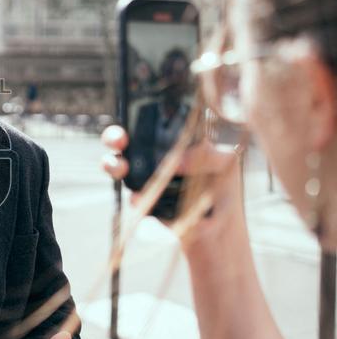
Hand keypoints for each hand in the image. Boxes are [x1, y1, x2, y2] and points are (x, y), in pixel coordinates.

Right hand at [100, 124, 245, 259]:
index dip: (135, 115)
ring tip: (121, 169)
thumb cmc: (223, 183)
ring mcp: (142, 177)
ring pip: (115, 163)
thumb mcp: (226, 161)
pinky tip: (141, 198)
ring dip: (112, 163)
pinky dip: (134, 196)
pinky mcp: (142, 201)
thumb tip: (178, 160)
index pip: (147, 120)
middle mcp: (150, 155)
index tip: (134, 118)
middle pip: (121, 139)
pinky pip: (130, 195)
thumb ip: (208, 154)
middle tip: (120, 141)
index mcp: (169, 139)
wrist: (221, 222)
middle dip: (113, 137)